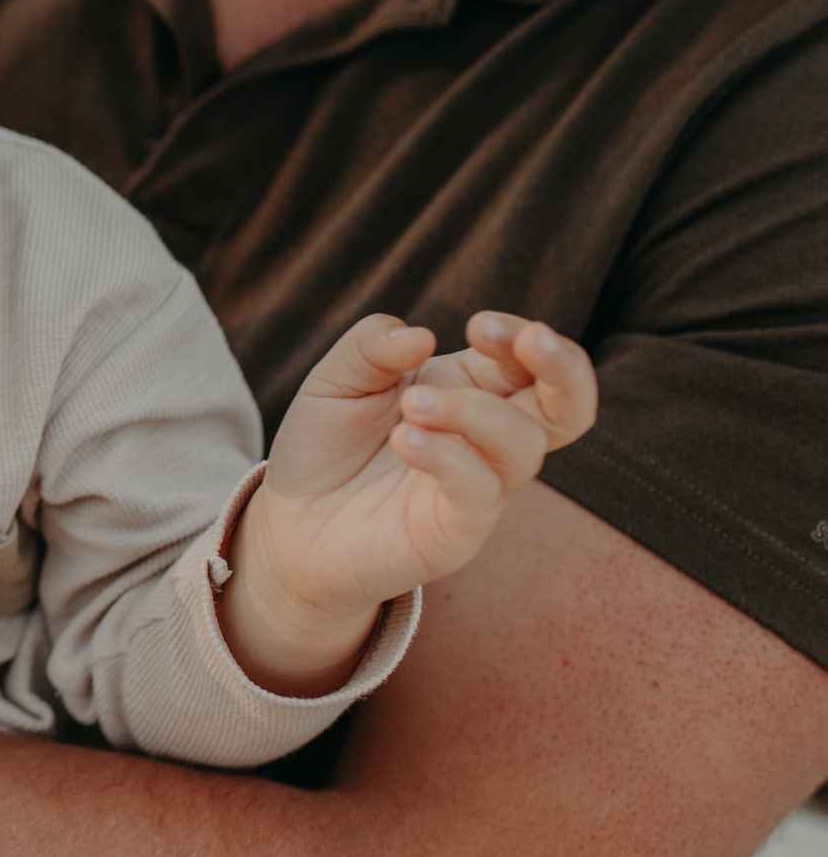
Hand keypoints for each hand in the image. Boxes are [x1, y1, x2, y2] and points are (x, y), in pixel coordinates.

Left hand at [226, 311, 597, 693]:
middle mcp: (486, 439)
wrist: (288, 526)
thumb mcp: (334, 380)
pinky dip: (450, 457)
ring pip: (524, 447)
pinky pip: (480, 493)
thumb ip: (370, 346)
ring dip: (475, 412)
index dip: (521, 336)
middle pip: (569, 408)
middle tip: (530, 341)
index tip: (479, 326)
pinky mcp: (456, 531)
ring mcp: (478, 488)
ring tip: (412, 405)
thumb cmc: (324, 448)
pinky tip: (406, 439)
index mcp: (468, 391)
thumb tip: (422, 335)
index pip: (529, 361)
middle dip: (564, 368)